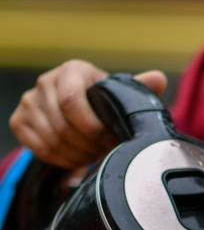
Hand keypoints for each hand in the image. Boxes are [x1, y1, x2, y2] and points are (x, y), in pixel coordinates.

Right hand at [9, 60, 167, 168]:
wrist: (75, 109)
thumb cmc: (102, 101)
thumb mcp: (119, 94)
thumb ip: (138, 87)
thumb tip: (159, 78)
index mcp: (72, 70)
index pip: (72, 101)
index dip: (92, 127)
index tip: (110, 139)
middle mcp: (45, 81)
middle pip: (63, 125)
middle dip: (88, 144)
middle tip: (105, 152)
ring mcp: (29, 101)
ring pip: (52, 139)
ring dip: (77, 154)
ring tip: (94, 155)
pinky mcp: (19, 121)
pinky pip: (40, 149)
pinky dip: (62, 159)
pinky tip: (77, 158)